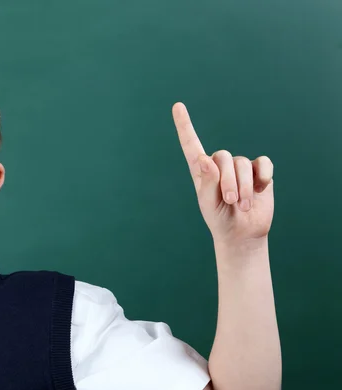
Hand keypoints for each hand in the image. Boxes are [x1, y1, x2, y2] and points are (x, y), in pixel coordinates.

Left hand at [172, 102, 273, 248]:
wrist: (242, 232)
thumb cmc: (219, 218)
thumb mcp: (207, 203)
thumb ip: (206, 182)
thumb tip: (205, 159)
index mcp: (201, 170)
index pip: (191, 144)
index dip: (184, 125)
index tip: (177, 106)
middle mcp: (220, 164)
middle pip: (223, 157)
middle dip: (228, 182)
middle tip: (230, 202)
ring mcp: (240, 166)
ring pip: (242, 164)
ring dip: (244, 188)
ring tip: (242, 205)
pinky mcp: (259, 171)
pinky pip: (262, 163)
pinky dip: (262, 177)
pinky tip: (261, 190)